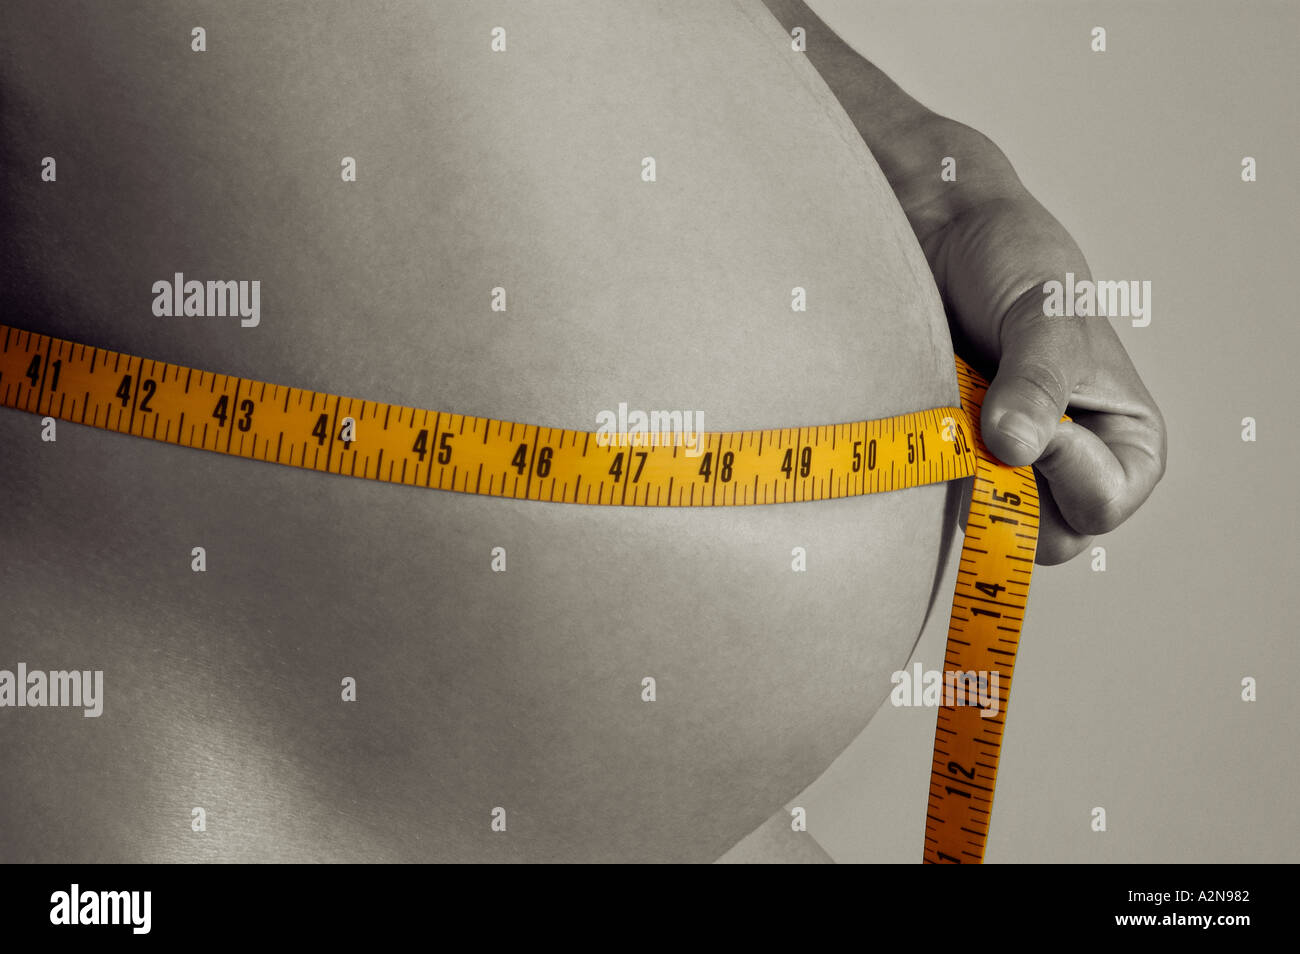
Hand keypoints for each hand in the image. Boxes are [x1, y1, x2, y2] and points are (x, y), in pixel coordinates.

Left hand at [925, 196, 1166, 564]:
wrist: (943, 234)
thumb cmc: (1015, 261)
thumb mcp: (1044, 314)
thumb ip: (1037, 382)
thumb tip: (1013, 448)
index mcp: (1125, 441)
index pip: (1100, 504)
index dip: (1063, 473)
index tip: (1026, 421)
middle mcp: (1071, 469)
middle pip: (1042, 538)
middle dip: (1003, 490)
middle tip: (972, 424)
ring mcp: (1008, 471)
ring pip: (984, 527)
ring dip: (957, 477)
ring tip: (947, 407)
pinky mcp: (953, 463)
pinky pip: (936, 501)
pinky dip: (922, 471)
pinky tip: (916, 421)